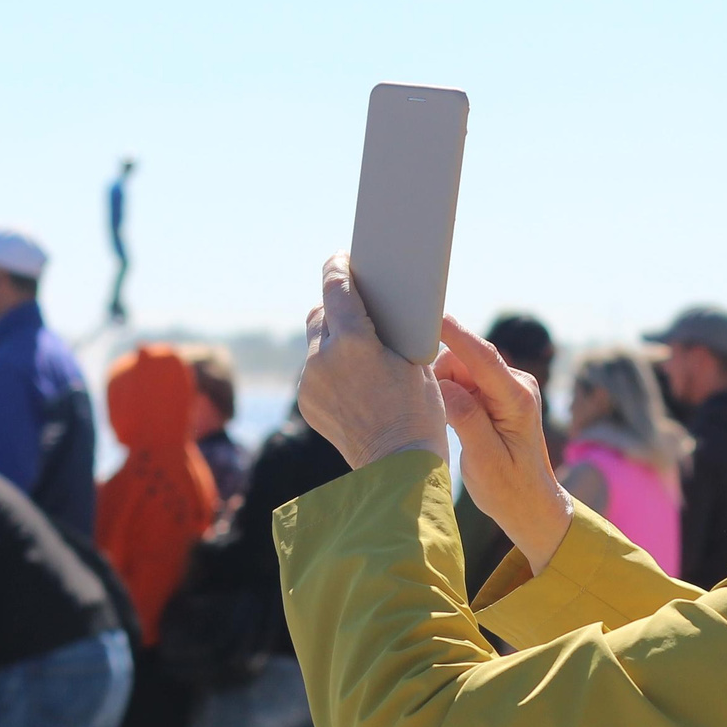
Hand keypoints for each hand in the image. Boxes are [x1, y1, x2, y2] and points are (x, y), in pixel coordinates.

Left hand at [299, 255, 449, 469]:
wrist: (400, 467)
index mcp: (354, 341)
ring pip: (315, 344)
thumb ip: (388, 330)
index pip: (336, 287)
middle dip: (335, 306)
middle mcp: (323, 358)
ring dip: (333, 341)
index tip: (341, 258)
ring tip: (358, 349)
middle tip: (353, 304)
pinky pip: (315, 373)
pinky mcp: (307, 403)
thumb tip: (375, 311)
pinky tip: (353, 381)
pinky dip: (330, 369)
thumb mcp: (414, 361)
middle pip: (320, 313)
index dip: (338, 267)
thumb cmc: (419, 412)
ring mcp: (310, 382)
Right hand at [434, 316, 571, 571]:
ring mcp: (508, 387)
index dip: (455, 334)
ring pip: (460, 368)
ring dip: (445, 387)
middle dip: (441, 374)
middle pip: (465, 358)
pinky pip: (465, 379)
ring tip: (448, 423)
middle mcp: (517, 385)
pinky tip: (451, 418)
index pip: (482, 357)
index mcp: (517, 400)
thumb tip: (443, 385)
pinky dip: (451, 393)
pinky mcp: (497, 393)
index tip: (430, 316)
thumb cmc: (510, 489)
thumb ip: (466, 419)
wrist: (530, 503)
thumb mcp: (485, 460)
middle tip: (430, 407)